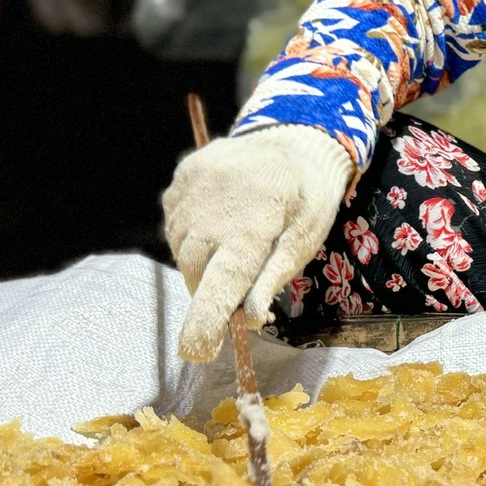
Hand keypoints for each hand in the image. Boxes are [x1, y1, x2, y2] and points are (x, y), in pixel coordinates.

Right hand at [163, 125, 354, 361]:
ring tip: (233, 242)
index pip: (222, 283)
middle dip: (211, 288)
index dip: (206, 321)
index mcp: (253, 224)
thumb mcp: (306, 236)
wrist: (296, 134)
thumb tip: (249, 318)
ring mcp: (194, 186)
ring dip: (202, 260)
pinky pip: (176, 220)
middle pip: (196, 270)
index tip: (196, 351)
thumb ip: (274, 275)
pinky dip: (192, 232)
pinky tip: (219, 219)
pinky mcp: (183, 174)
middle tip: (236, 284)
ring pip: (182, 247)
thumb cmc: (309, 193)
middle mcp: (215, 205)